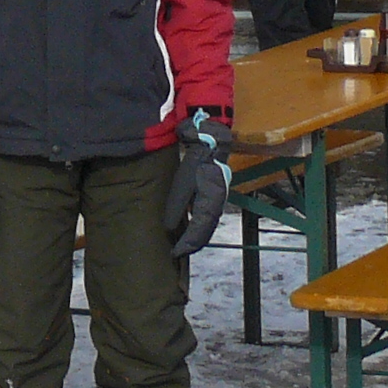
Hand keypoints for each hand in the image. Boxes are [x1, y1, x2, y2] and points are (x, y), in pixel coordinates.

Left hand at [163, 109, 230, 259]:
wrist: (212, 134)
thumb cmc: (197, 154)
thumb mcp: (183, 178)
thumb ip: (178, 203)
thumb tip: (170, 226)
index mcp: (211, 200)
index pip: (200, 229)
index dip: (187, 243)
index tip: (175, 254)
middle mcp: (217, 201)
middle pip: (206, 229)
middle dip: (192, 242)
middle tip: (177, 252)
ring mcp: (217, 195)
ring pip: (207, 222)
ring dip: (196, 234)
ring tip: (182, 243)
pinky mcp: (214, 189)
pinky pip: (207, 212)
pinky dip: (198, 223)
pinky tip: (189, 223)